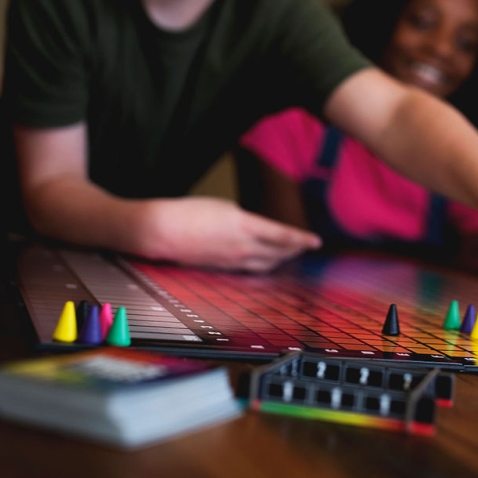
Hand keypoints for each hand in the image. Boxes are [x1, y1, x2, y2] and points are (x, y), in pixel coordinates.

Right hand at [146, 196, 320, 270]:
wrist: (161, 231)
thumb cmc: (189, 213)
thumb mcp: (224, 207)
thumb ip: (246, 221)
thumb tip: (257, 229)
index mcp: (245, 227)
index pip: (283, 236)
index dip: (302, 239)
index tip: (316, 241)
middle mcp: (242, 248)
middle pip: (278, 253)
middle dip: (294, 250)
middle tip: (304, 246)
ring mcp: (232, 261)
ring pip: (265, 264)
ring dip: (279, 259)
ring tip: (288, 255)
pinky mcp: (221, 268)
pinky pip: (249, 270)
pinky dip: (261, 266)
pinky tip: (262, 263)